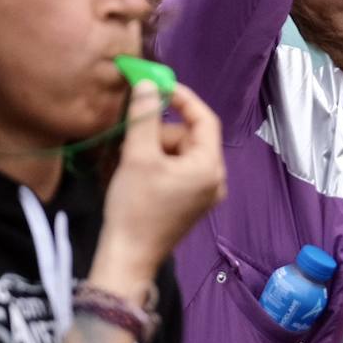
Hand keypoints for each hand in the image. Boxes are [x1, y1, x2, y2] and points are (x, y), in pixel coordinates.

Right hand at [93, 81, 225, 296]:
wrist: (127, 258)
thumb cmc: (135, 206)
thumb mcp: (137, 156)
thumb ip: (144, 117)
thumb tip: (148, 83)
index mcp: (209, 166)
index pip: (205, 120)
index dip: (183, 99)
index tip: (159, 87)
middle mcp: (215, 179)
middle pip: (190, 138)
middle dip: (161, 132)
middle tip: (133, 140)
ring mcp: (205, 194)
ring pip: (181, 154)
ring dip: (156, 149)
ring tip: (131, 162)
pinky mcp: (191, 205)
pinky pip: (179, 172)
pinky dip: (159, 165)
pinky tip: (138, 174)